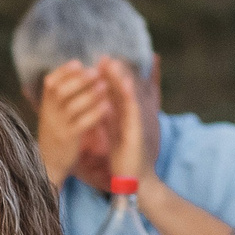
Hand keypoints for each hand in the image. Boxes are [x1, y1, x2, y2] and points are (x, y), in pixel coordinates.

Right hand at [35, 60, 111, 184]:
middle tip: (96, 71)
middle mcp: (49, 114)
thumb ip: (59, 98)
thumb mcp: (52, 114)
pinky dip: (95, 113)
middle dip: (79, 79)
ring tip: (105, 85)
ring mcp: (58, 126)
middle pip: (61, 91)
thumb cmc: (56, 135)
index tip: (78, 63)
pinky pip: (82, 123)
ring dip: (90, 93)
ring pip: (73, 106)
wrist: (49, 164)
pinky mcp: (69, 138)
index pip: (50, 83)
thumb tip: (72, 74)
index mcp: (45, 105)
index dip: (63, 71)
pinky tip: (108, 106)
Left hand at [100, 56, 156, 187]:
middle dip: (114, 72)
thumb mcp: (113, 131)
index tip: (99, 61)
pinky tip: (123, 84)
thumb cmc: (123, 155)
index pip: (116, 92)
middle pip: (123, 90)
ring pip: (129, 95)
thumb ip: (107, 116)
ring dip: (121, 78)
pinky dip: (129, 95)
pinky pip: (133, 110)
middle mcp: (132, 115)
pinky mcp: (138, 130)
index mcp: (124, 115)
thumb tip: (97, 102)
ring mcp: (137, 121)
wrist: (134, 178)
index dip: (108, 76)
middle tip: (104, 55)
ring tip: (112, 63)